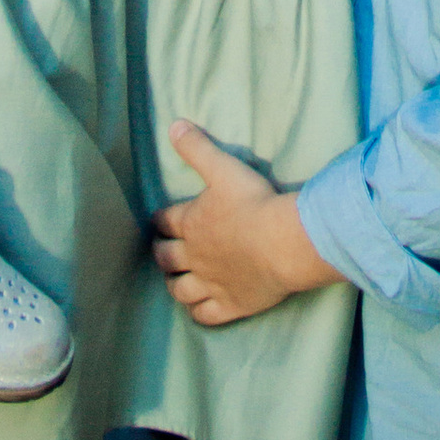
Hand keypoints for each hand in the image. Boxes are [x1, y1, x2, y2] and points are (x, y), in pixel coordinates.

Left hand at [149, 124, 340, 326]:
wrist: (281, 242)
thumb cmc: (253, 202)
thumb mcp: (223, 167)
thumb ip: (197, 147)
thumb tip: (173, 125)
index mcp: (191, 223)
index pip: (165, 221)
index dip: (159, 219)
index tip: (158, 220)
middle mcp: (195, 256)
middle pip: (167, 257)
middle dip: (161, 253)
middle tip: (160, 250)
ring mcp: (211, 283)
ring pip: (181, 290)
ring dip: (174, 284)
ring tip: (172, 280)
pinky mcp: (230, 304)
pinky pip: (205, 314)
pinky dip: (197, 312)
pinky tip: (196, 310)